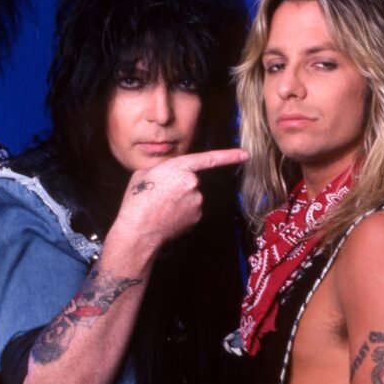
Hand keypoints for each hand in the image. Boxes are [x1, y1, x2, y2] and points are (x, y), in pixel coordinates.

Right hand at [110, 148, 248, 246]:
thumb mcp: (144, 174)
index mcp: (179, 167)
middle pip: (191, 181)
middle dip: (178, 186)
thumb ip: (161, 170)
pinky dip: (181, 213)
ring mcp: (197, 201)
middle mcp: (193, 183)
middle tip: (160, 195)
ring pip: (191, 197)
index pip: (209, 159)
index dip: (229, 156)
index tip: (246, 154)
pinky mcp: (196, 217)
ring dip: (180, 200)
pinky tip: (167, 216)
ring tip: (161, 207)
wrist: (138, 229)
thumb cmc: (137, 200)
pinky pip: (191, 211)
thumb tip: (167, 175)